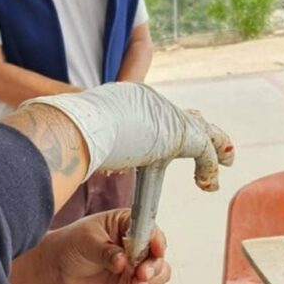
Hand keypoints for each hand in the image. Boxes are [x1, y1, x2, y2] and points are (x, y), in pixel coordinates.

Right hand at [20, 83, 234, 184]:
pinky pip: (206, 152)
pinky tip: (210, 184)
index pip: (152, 108)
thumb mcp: (75, 139)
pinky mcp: (182, 133)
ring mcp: (167, 113)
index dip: (162, 119)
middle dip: (197, 126)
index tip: (165, 122)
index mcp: (125, 100)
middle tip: (209, 134)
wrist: (77, 126)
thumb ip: (76, 146)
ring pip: (201, 131)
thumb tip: (55, 154)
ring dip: (216, 147)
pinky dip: (210, 168)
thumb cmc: (65, 135)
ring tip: (228, 159)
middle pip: (181, 115)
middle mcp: (149, 101)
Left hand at [51, 209, 169, 283]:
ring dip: (155, 283)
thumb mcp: (86, 242)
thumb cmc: (72, 245)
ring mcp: (137, 266)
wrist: (60, 268)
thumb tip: (122, 261)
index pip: (150, 230)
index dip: (156, 241)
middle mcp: (137, 245)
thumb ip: (105, 251)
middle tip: (140, 276)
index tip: (156, 252)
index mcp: (127, 224)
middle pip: (158, 255)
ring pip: (160, 274)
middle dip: (154, 267)